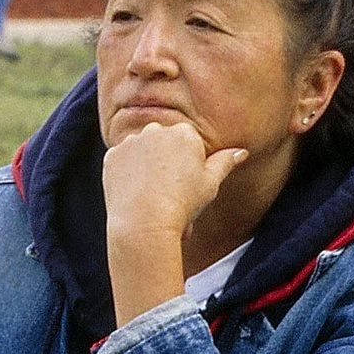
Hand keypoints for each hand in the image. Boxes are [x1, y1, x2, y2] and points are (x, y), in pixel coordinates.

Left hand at [103, 118, 247, 323]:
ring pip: (141, 151)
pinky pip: (121, 162)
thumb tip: (241, 152)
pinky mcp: (111, 156)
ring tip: (151, 195)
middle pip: (164, 144)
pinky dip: (126, 175)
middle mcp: (156, 130)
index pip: (188, 143)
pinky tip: (134, 193)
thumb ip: (225, 162)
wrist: (144, 223)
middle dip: (166, 162)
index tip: (185, 185)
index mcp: (184, 132)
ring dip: (146, 167)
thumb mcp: (211, 184)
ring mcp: (131, 142)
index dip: (188, 167)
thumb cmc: (182, 204)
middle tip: (168, 192)